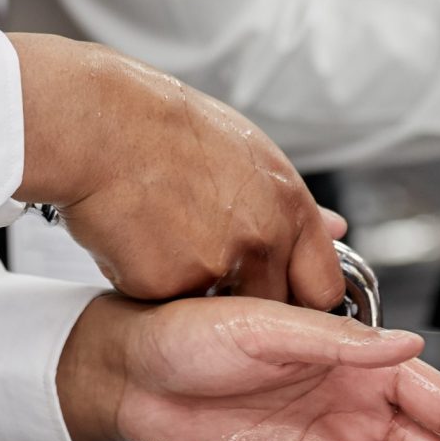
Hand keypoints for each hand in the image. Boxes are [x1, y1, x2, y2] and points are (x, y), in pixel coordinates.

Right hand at [10, 33, 345, 307]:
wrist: (102, 125)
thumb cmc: (169, 129)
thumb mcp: (249, 152)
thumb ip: (291, 202)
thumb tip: (337, 227)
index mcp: (289, 207)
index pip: (322, 288)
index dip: (302, 298)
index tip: (284, 297)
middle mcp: (262, 241)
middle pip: (271, 309)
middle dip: (245, 300)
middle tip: (206, 260)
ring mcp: (216, 268)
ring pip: (217, 315)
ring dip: (197, 294)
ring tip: (167, 241)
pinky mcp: (167, 288)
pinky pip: (165, 307)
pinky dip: (150, 286)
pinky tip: (136, 243)